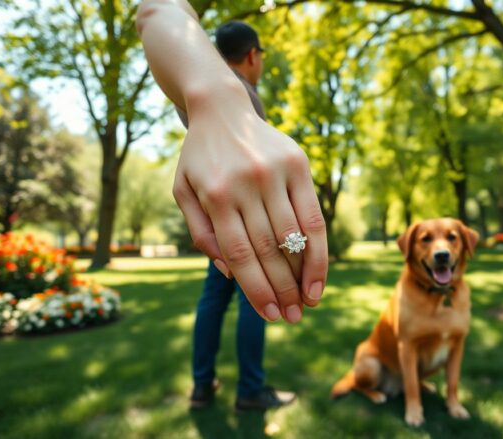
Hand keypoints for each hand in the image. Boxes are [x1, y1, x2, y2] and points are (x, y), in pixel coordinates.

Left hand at [173, 87, 327, 322]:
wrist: (221, 109)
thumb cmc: (200, 159)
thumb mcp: (184, 193)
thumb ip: (201, 233)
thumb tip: (230, 273)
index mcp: (216, 195)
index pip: (241, 254)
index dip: (256, 289)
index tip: (270, 314)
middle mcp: (247, 184)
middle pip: (270, 250)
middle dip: (282, 290)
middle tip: (290, 318)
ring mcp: (275, 173)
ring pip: (295, 237)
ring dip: (304, 276)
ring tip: (307, 303)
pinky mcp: (298, 165)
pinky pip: (313, 215)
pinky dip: (318, 249)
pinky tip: (318, 274)